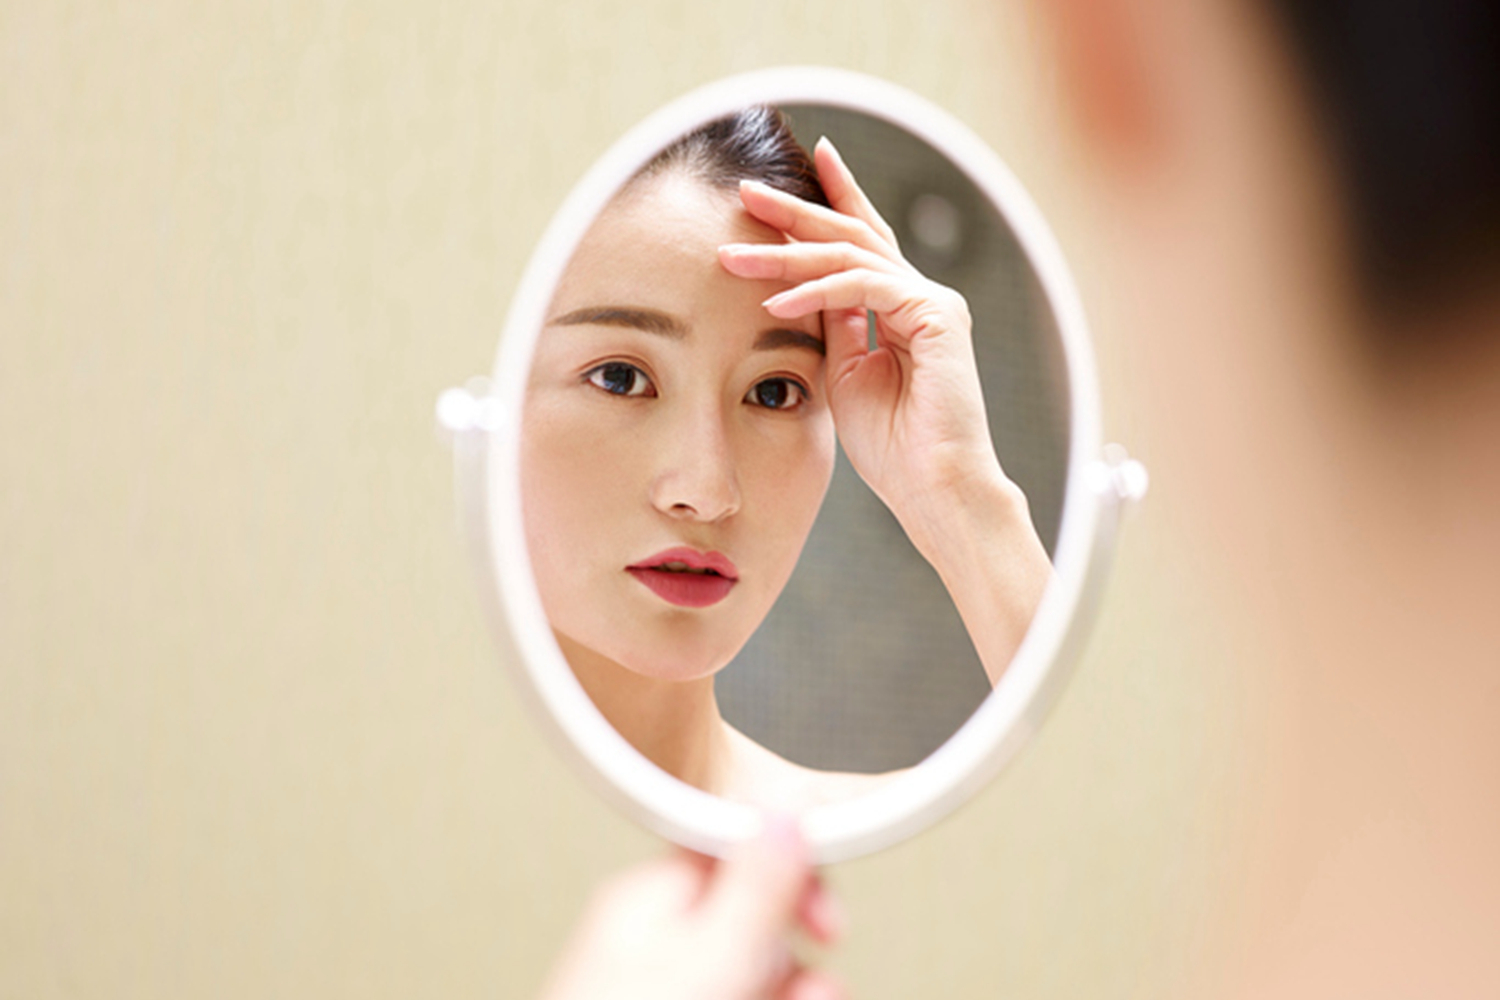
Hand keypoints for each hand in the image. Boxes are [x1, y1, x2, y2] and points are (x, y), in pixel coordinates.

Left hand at [539, 818, 844, 999]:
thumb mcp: (711, 958)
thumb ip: (753, 887)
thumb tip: (783, 811)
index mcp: (647, 898)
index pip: (732, 852)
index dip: (791, 878)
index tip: (827, 920)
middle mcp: (648, 941)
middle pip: (750, 924)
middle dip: (793, 960)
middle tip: (815, 992)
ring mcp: (656, 989)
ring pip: (748, 976)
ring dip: (786, 992)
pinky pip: (728, 994)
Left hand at [720, 139, 1052, 684]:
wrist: (935, 489)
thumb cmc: (893, 448)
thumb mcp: (846, 376)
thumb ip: (832, 329)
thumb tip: (798, 291)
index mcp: (901, 308)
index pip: (861, 243)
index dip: (833, 200)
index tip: (804, 164)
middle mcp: (921, 295)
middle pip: (852, 235)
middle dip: (796, 212)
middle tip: (745, 190)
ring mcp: (931, 302)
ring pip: (850, 256)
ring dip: (786, 254)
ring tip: (733, 256)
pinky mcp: (935, 317)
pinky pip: (863, 289)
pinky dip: (815, 292)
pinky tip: (776, 301)